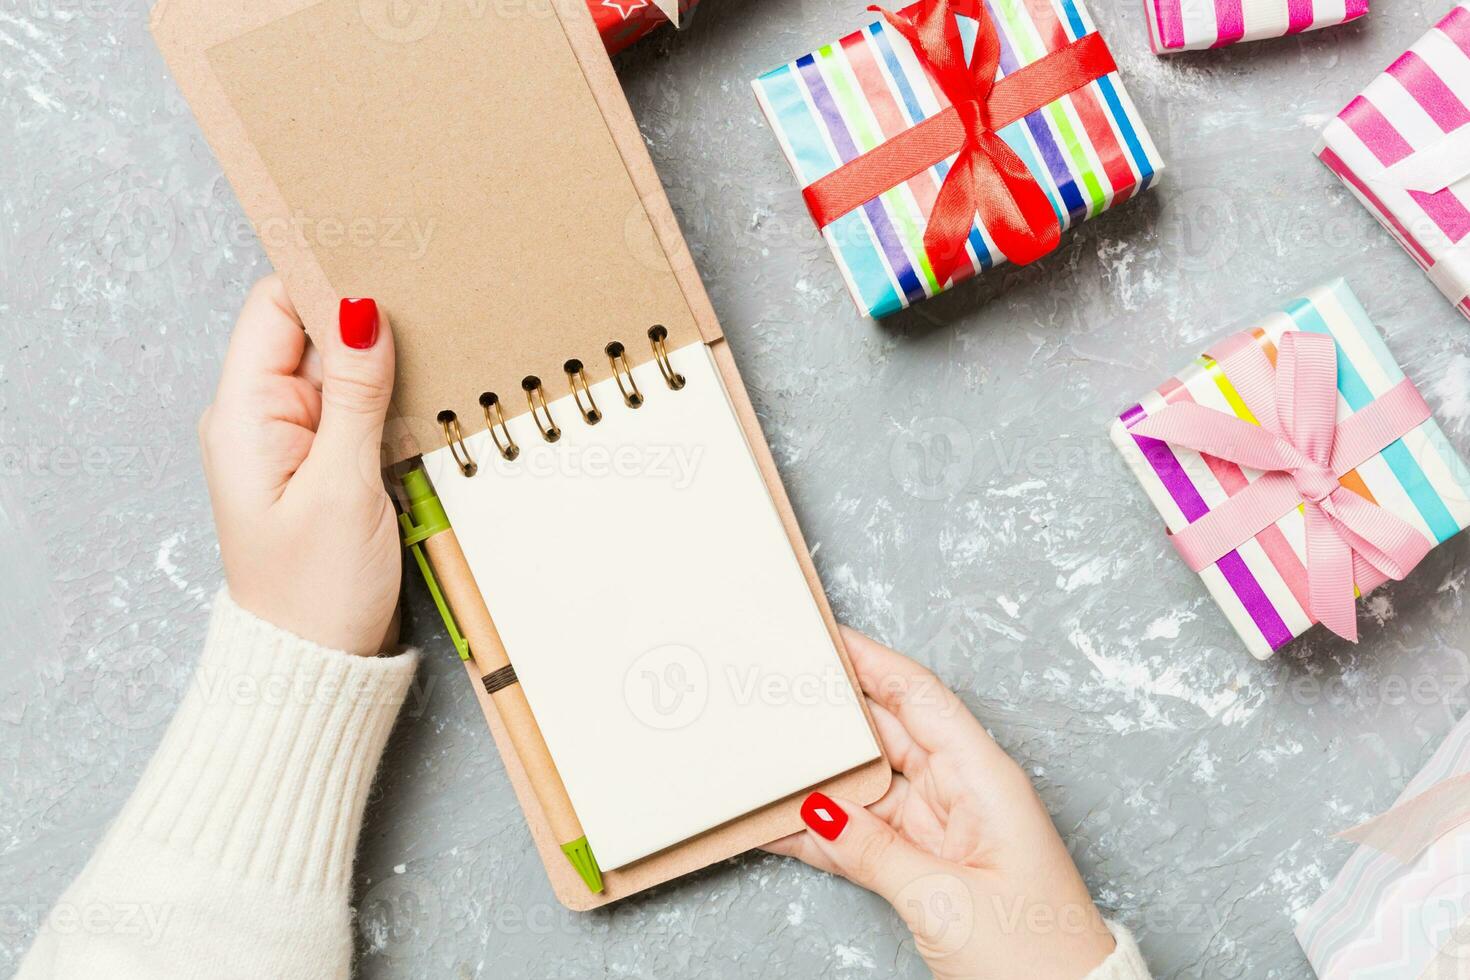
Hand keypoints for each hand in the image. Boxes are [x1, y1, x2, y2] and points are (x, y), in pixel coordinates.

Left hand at [199, 275, 400, 654]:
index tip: (389, 260)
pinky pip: (356, 408)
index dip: (326, 278)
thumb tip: (362, 310)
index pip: (275, 306)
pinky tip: (427, 396)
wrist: (316, 665)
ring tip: (440, 349)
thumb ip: (355, 393)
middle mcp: (262, 416)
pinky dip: (389, 399)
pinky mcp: (324, 463)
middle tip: (433, 303)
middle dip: (367, 317)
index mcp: (245, 413)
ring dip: (385, 362)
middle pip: (312, 330)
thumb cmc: (316, 590)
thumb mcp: (344, 485)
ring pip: (341, 369)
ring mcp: (294, 440)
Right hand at [767, 628, 1116, 979]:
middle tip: (776, 691)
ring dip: (817, 777)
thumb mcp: (946, 899)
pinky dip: (822, 832)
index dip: (872, 662)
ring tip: (763, 755)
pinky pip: (864, 834)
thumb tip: (815, 809)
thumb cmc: (1033, 955)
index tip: (825, 636)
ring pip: (867, 784)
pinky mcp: (926, 865)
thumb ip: (874, 850)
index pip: (919, 698)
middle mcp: (961, 792)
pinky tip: (776, 825)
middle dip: (833, 712)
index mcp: (983, 778)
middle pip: (886, 733)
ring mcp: (942, 828)